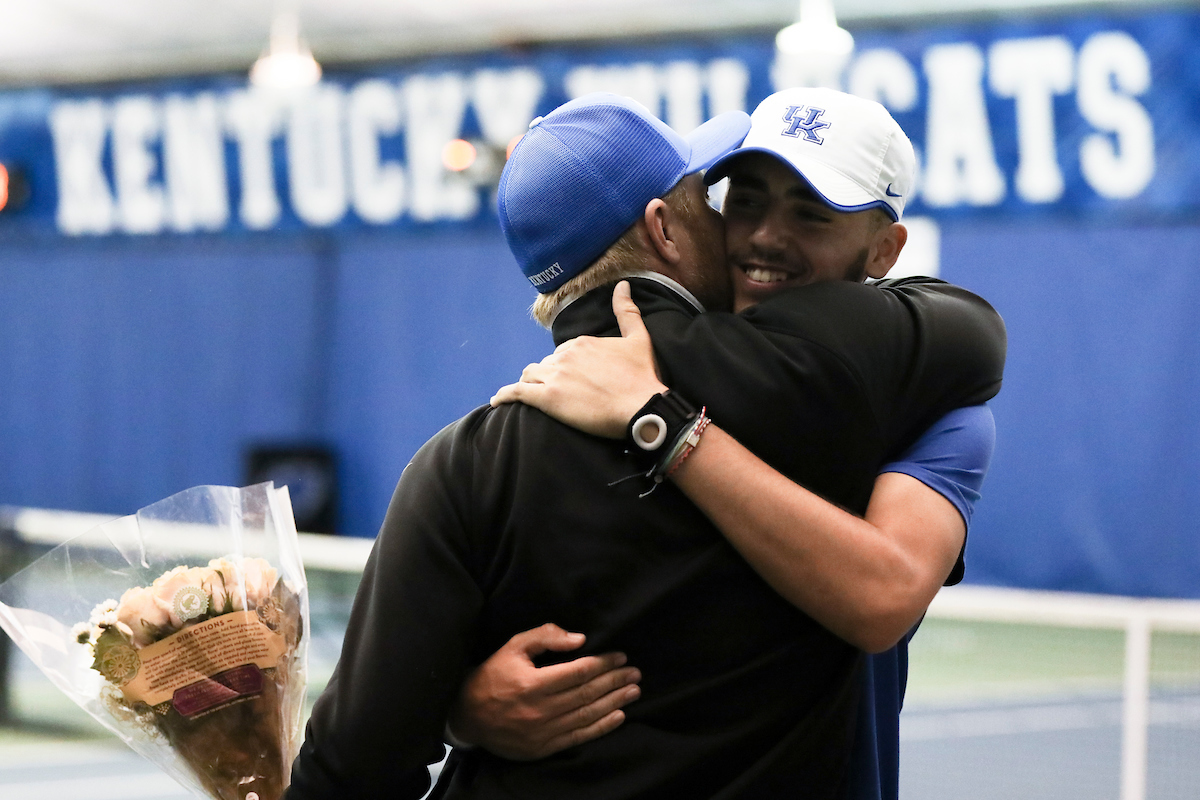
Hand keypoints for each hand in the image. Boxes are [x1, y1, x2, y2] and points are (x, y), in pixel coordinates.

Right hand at [446, 623, 641, 759]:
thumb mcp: (514, 646)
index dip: (603, 664)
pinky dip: (601, 727)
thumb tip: (580, 639)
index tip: (620, 657)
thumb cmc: (493, 675)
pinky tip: (618, 716)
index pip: (578, 672)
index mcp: (532, 683)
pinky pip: (578, 737)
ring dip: (614, 703)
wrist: (467, 714)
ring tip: (633, 691)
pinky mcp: (542, 748)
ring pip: (586, 716)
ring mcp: (541, 732)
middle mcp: (539, 710)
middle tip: (635, 673)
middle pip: (587, 694)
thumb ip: (546, 636)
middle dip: (614, 681)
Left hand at [491, 280, 668, 437]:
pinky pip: (516, 393)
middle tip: (559, 392)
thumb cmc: (643, 376)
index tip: (575, 380)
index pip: (563, 352)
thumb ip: (627, 312)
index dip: (566, 365)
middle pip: (546, 364)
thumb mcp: (639, 339)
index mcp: (582, 342)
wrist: (643, 407)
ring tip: (530, 394)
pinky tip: (497, 401)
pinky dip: (504, 395)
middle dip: (549, 375)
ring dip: (529, 383)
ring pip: (529, 375)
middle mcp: (565, 355)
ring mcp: (554, 376)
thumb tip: (622, 285)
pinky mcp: (547, 398)